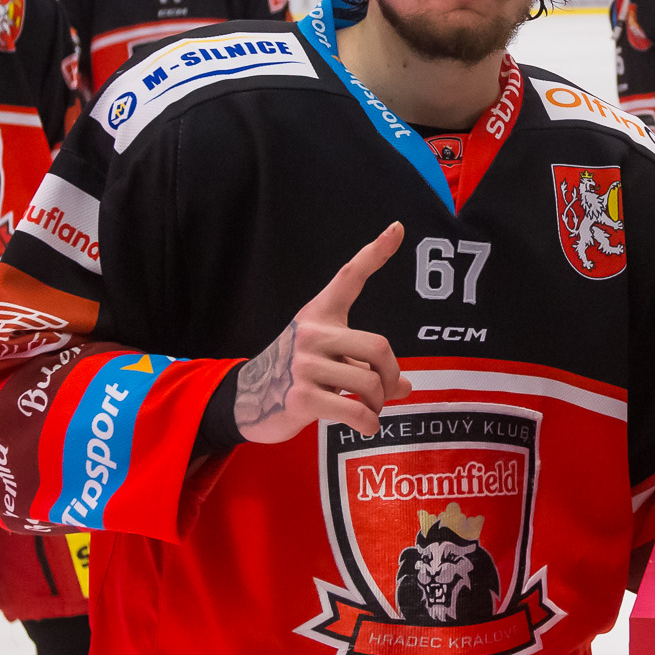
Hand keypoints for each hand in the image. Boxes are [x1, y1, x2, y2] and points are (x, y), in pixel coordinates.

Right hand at [234, 223, 413, 443]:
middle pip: (378, 348)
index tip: (397, 228)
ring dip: (378, 404)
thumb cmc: (298, 373)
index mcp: (319, 314)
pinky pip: (353, 410)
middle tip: (387, 391)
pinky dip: (368, 423)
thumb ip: (366, 364)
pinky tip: (367, 425)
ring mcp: (304, 365)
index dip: (375, 252)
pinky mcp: (301, 398)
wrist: (248, 399)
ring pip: (369, 383)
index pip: (349, 276)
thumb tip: (407, 386)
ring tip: (369, 409)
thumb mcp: (330, 357)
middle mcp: (311, 333)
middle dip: (391, 376)